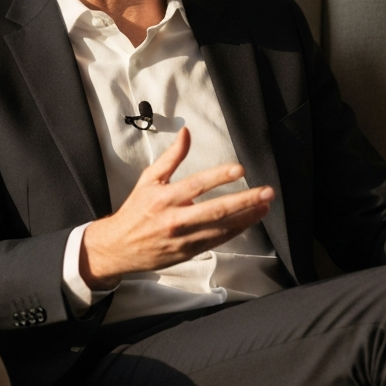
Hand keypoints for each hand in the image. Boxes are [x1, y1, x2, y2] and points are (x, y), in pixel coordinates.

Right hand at [80, 127, 273, 290]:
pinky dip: (235, 231)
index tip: (239, 170)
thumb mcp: (149, 179)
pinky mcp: (188, 252)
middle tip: (266, 193)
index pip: (197, 184)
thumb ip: (171, 157)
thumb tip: (186, 133)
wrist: (119, 247)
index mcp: (165, 198)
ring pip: (221, 228)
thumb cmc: (136, 210)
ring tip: (265, 206)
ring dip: (246, 217)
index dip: (219, 177)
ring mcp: (183, 239)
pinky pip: (216, 241)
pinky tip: (249, 221)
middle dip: (245, 201)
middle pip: (215, 210)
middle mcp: (175, 219)